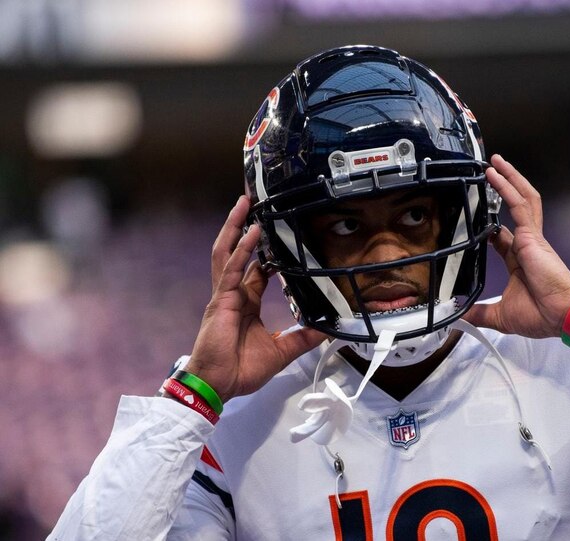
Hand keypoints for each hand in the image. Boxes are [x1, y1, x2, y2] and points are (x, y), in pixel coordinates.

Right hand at [185, 196, 325, 402]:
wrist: (219, 385)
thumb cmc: (242, 370)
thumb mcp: (283, 351)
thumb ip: (304, 337)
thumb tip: (329, 329)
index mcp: (246, 303)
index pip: (257, 270)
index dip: (266, 252)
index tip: (281, 236)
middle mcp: (234, 293)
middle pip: (238, 251)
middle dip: (244, 227)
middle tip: (255, 204)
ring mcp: (224, 294)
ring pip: (228, 251)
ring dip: (236, 226)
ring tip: (245, 203)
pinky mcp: (220, 299)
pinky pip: (231, 268)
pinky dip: (242, 249)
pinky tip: (252, 233)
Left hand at [465, 155, 569, 337]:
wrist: (562, 314)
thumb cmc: (541, 315)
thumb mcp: (500, 316)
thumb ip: (478, 313)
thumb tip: (458, 315)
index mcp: (520, 263)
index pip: (502, 238)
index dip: (490, 228)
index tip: (478, 220)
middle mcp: (527, 246)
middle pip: (515, 209)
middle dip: (504, 190)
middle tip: (490, 173)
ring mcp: (531, 238)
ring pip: (521, 199)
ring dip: (508, 179)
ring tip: (495, 163)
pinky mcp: (533, 235)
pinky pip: (520, 204)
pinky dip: (508, 187)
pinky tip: (496, 174)